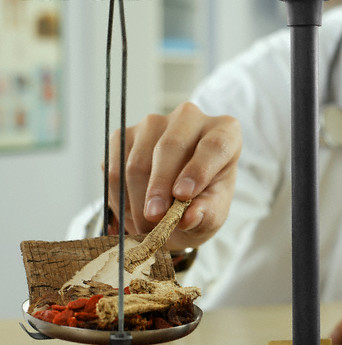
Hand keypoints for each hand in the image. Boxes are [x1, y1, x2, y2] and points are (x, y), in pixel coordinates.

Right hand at [105, 102, 241, 250]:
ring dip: (136, 200)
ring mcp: (154, 123)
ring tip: (145, 226)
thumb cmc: (204, 202)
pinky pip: (113, 168)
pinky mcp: (123, 135)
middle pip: (170, 148)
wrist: (178, 198)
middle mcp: (190, 118)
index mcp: (225, 131)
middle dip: (158, 189)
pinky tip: (130, 213)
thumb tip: (189, 217)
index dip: (197, 170)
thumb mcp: (213, 214)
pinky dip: (118, 197)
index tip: (183, 196)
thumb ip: (206, 214)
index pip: (214, 145)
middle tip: (154, 220)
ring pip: (137, 161)